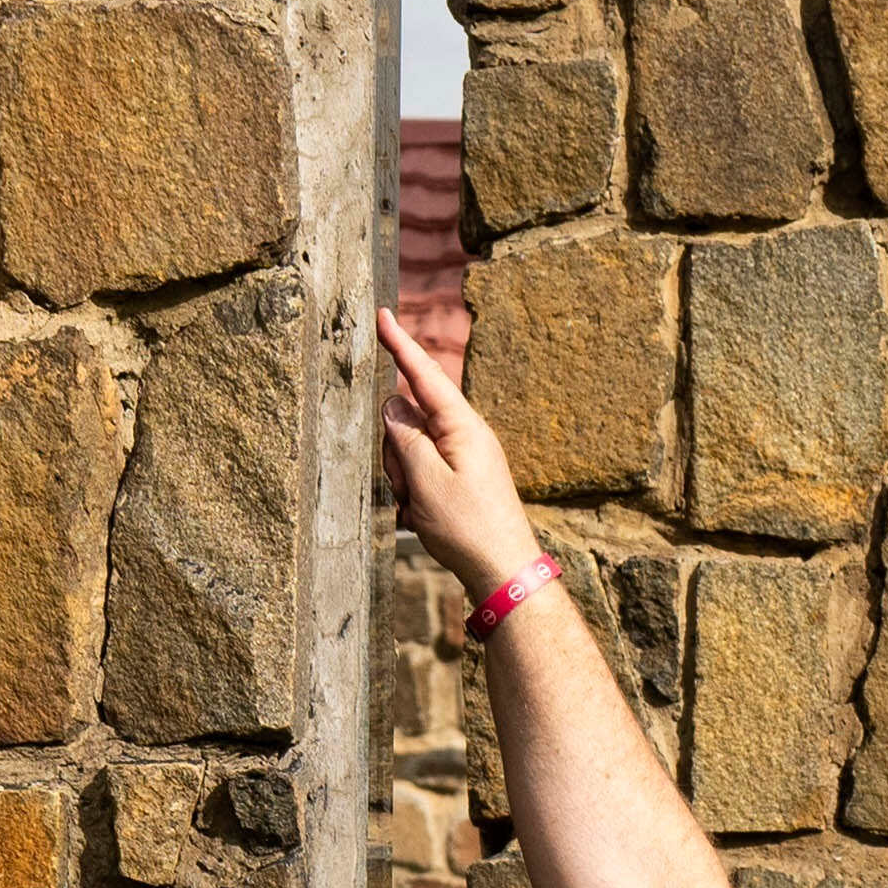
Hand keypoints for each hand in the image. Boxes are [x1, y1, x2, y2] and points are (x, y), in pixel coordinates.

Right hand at [372, 303, 533, 595]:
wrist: (505, 572)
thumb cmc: (469, 530)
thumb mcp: (427, 482)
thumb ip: (406, 438)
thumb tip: (393, 405)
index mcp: (462, 426)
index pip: (424, 375)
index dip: (400, 346)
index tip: (382, 315)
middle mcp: (466, 434)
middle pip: (410, 418)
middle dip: (395, 451)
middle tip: (408, 490)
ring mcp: (465, 456)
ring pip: (412, 448)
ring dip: (404, 478)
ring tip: (421, 509)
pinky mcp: (462, 477)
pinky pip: (424, 471)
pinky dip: (416, 493)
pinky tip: (425, 518)